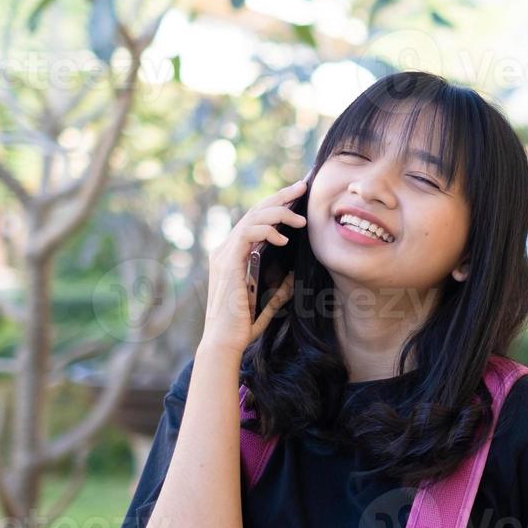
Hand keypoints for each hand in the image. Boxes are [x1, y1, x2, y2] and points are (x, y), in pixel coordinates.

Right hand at [201, 175, 306, 361]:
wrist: (225, 342)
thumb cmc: (243, 325)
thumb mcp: (268, 302)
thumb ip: (279, 288)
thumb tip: (295, 275)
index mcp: (234, 255)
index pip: (256, 220)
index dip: (276, 205)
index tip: (298, 197)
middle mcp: (226, 249)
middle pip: (255, 211)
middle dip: (280, 196)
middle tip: (302, 185)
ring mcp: (224, 254)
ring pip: (252, 217)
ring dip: (279, 212)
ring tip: (301, 218)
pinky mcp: (227, 262)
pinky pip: (247, 234)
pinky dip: (266, 231)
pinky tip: (284, 237)